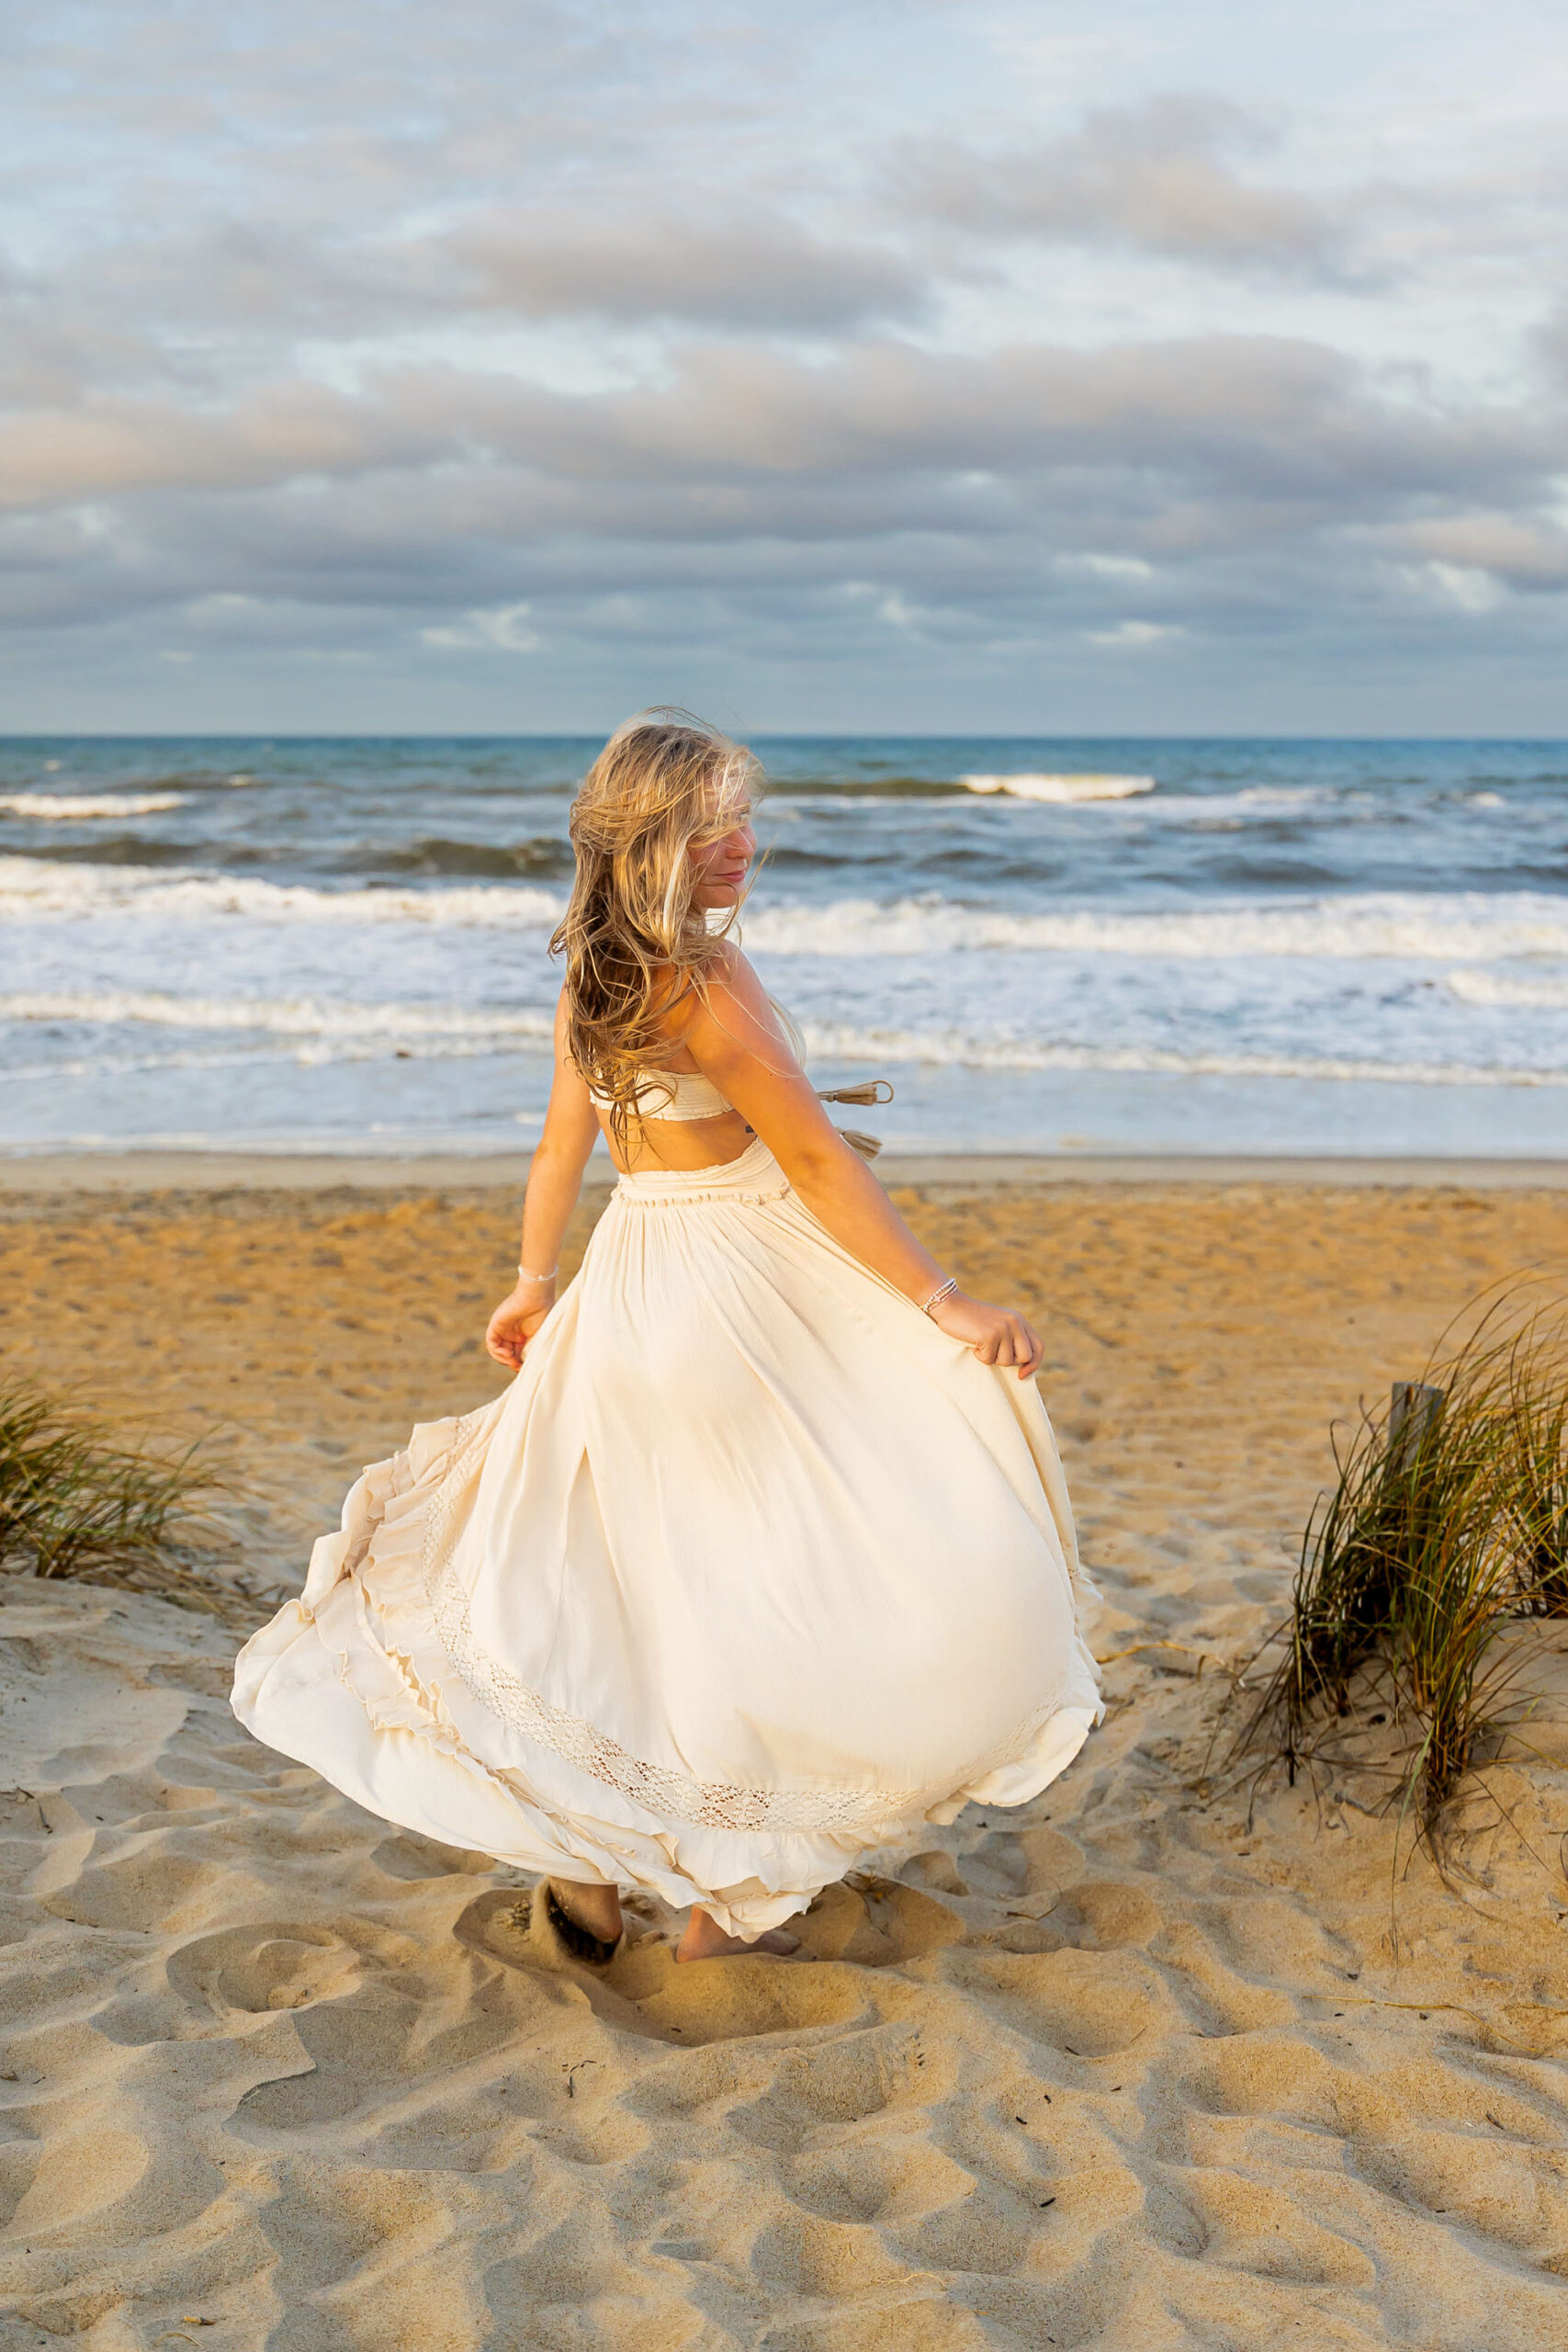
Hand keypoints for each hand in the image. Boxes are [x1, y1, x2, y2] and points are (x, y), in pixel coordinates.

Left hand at [485, 1287, 554, 1369]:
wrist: (537, 1297)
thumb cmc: (544, 1315)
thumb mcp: (540, 1338)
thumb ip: (532, 1352)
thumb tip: (527, 1368)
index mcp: (524, 1335)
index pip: (517, 1354)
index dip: (520, 1364)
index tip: (526, 1369)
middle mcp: (512, 1333)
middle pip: (506, 1354)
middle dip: (512, 1363)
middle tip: (520, 1367)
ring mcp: (503, 1329)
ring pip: (497, 1350)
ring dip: (504, 1360)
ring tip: (514, 1362)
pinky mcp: (495, 1325)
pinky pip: (491, 1342)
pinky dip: (497, 1351)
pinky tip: (507, 1354)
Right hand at [926, 1289, 1042, 1378]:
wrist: (950, 1305)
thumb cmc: (971, 1319)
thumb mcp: (998, 1324)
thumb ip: (1012, 1337)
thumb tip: (1023, 1366)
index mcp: (1019, 1320)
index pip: (1038, 1347)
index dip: (1034, 1364)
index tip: (1022, 1375)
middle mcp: (1015, 1322)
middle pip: (1025, 1357)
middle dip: (1009, 1361)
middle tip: (993, 1353)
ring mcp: (1003, 1328)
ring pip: (1006, 1361)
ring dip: (991, 1358)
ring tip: (981, 1344)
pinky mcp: (990, 1336)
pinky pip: (989, 1360)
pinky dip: (979, 1356)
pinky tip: (973, 1342)